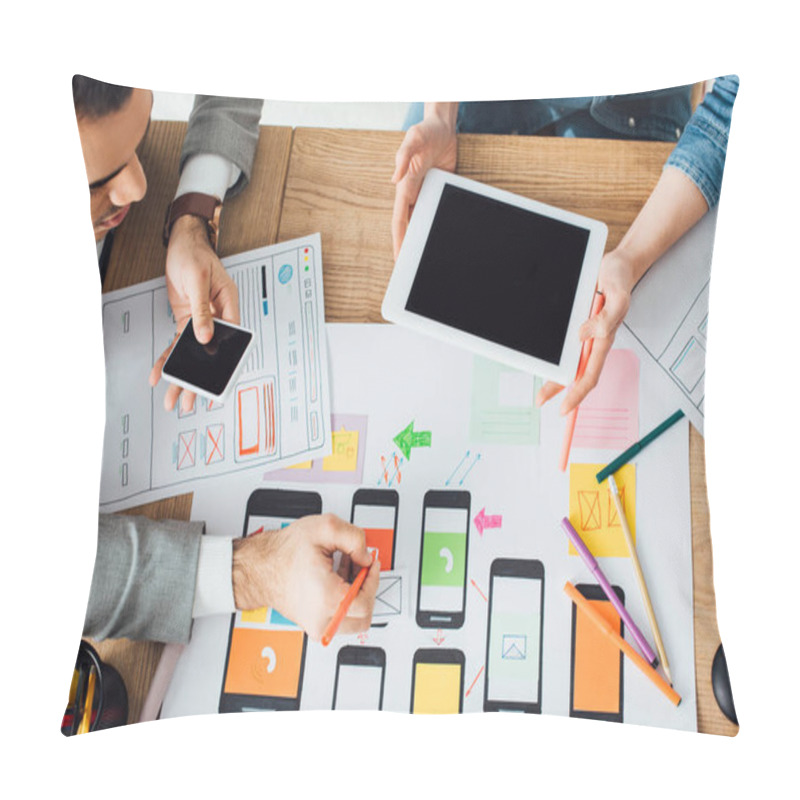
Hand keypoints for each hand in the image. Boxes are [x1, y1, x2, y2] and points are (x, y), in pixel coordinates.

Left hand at [148, 213, 239, 412]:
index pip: (230, 341)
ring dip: (182, 377)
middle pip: (209, 355)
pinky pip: (177, 344)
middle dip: (198, 381)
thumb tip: (204, 335)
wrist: (181, 243)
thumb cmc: (196, 255)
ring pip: (192, 355)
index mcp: (229, 308)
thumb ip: (203, 309)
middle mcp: (218, 319)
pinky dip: (168, 359)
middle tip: (190, 401)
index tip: (216, 383)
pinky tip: (160, 373)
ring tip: (174, 398)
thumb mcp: (199, 280)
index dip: (224, 364)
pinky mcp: (187, 322)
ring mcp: (202, 322)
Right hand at [231, 514, 380, 641]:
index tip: (370, 563)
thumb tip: (366, 558)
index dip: (373, 579)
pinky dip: (346, 600)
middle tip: (360, 568)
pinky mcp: (314, 627)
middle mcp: (322, 620)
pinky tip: (337, 578)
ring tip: (347, 572)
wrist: (259, 567)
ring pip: (355, 621)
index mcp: (327, 600)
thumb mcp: (325, 529)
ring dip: (357, 595)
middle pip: (364, 616)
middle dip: (367, 588)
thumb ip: (355, 538)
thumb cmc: (284, 552)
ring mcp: (317, 627)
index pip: (366, 601)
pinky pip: (341, 619)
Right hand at [391, 104, 457, 259]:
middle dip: (405, 246)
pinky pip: (433, 210)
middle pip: (407, 226)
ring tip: (420, 260)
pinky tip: (436, 238)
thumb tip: (394, 179)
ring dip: (418, 239)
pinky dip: (432, 225)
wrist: (443, 126)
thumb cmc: (426, 129)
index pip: (399, 219)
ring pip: (419, 221)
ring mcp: (424, 192)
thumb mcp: (413, 138)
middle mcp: (413, 192)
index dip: (398, 240)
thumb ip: (403, 156)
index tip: (399, 258)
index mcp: (405, 185)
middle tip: (408, 268)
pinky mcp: (437, 189)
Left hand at [536, 249, 636, 414]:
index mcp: (603, 340)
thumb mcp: (618, 297)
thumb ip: (605, 318)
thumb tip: (583, 335)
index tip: (564, 408)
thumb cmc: (620, 280)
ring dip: (554, 376)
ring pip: (567, 361)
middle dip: (557, 388)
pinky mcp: (576, 323)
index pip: (589, 375)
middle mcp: (593, 341)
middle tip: (539, 400)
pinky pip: (564, 344)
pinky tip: (543, 359)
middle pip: (574, 373)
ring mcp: (584, 333)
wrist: (616, 264)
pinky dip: (554, 355)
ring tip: (539, 390)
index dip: (576, 394)